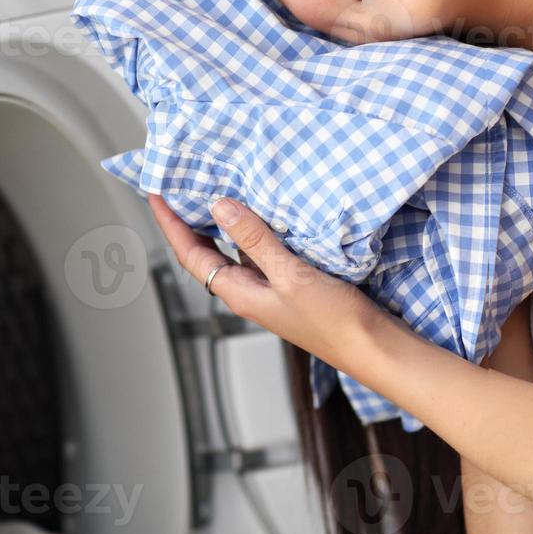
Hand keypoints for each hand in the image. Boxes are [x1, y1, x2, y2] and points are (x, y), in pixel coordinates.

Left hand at [145, 192, 382, 372]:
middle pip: (206, 251)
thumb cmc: (334, 322)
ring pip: (235, 250)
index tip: (156, 192)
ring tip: (214, 190)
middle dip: (189, 221)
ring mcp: (271, 288)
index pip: (190, 253)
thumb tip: (220, 206)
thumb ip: (256, 240)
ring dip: (222, 222)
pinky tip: (264, 211)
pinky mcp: (294, 283)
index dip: (171, 223)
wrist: (376, 347)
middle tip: (179, 186)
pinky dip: (255, 228)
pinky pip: (263, 250)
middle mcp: (249, 290)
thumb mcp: (291, 275)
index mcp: (239, 292)